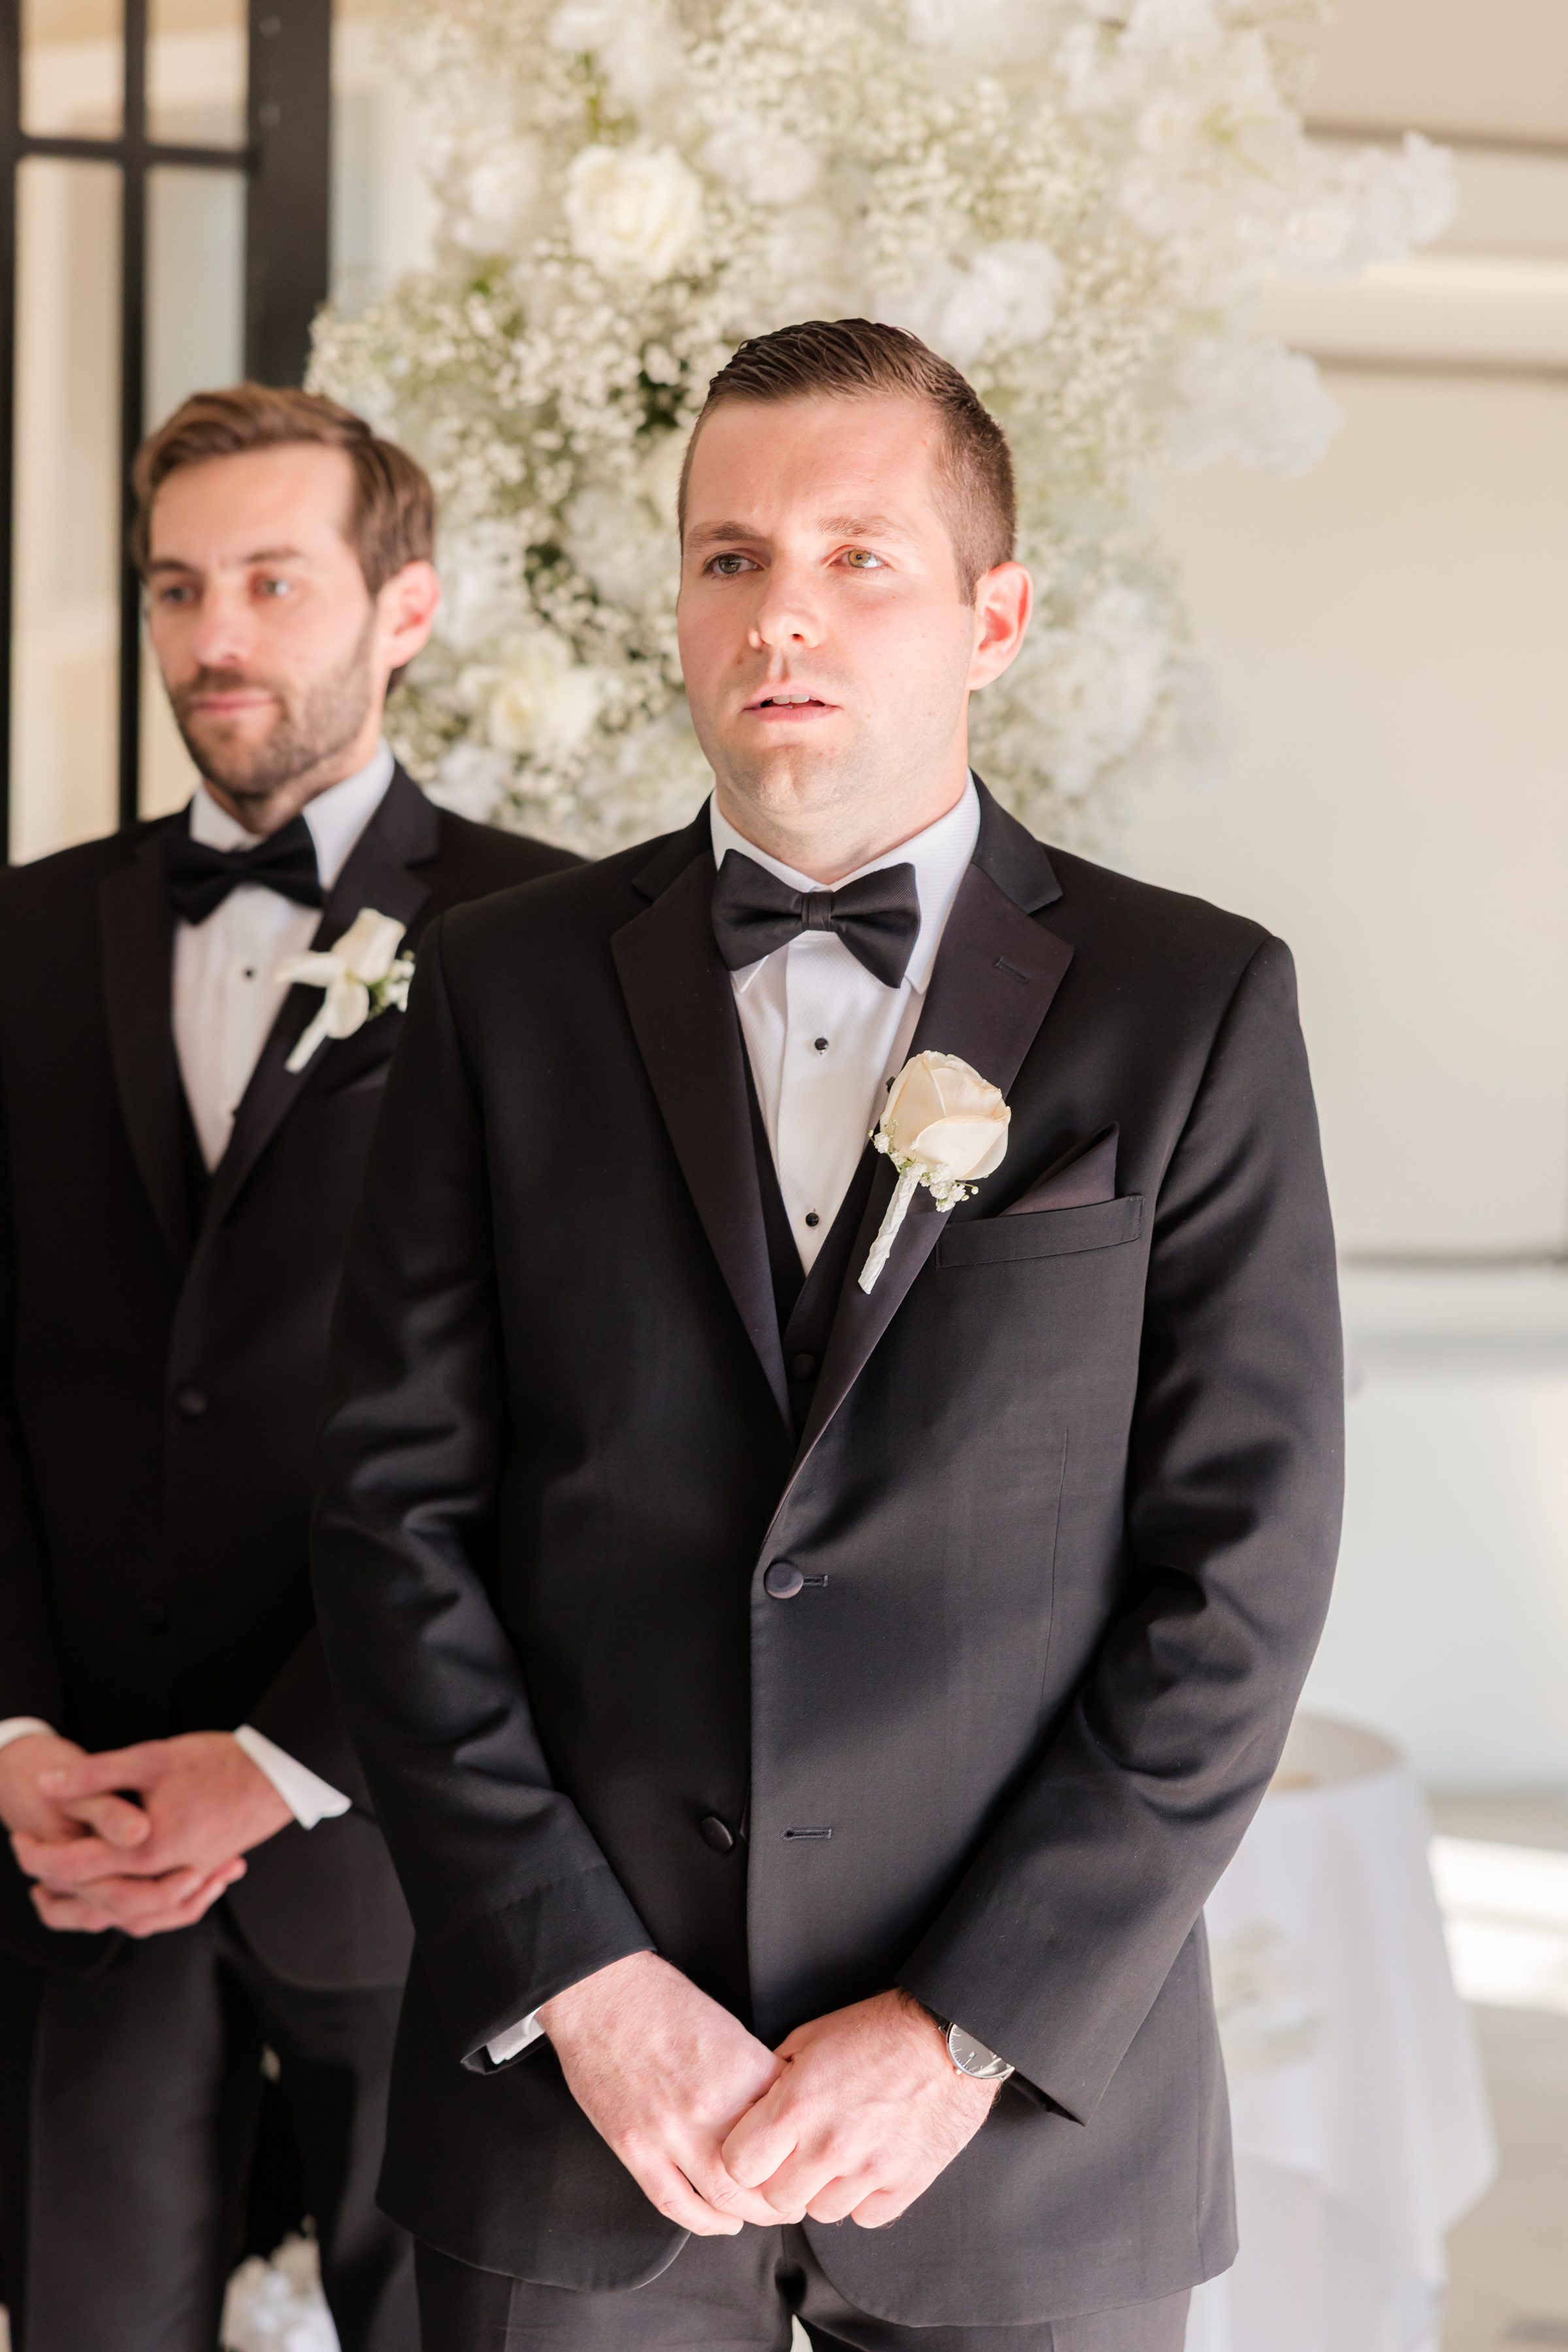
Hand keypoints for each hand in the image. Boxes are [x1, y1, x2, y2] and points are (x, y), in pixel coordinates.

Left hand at [10, 1732, 290, 1937]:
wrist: (278, 1774)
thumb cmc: (217, 1761)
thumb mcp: (151, 1757)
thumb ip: (97, 1774)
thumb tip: (47, 1785)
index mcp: (148, 1848)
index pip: (77, 1866)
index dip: (40, 1856)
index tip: (19, 1842)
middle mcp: (166, 1875)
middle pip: (99, 1901)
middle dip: (59, 1887)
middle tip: (32, 1868)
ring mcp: (188, 1881)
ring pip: (131, 1916)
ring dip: (92, 1908)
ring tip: (62, 1891)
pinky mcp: (203, 1878)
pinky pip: (160, 1911)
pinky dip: (132, 1909)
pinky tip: (118, 1891)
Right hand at [539, 1951, 786, 2235]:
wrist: (601, 1993)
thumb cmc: (662, 2001)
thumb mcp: (730, 2028)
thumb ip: (756, 2074)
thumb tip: (781, 2108)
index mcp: (743, 2069)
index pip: (791, 2128)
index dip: (806, 2150)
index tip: (810, 2158)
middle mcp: (711, 2105)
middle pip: (763, 2175)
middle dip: (785, 2195)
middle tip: (795, 2196)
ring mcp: (670, 2132)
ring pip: (724, 2197)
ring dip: (750, 2214)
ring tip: (763, 2211)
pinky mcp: (634, 2147)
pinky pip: (674, 2202)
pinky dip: (703, 2221)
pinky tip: (720, 2220)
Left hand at [722, 1990, 998, 2228]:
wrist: (949, 2038)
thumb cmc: (881, 2030)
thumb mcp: (812, 2036)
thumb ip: (776, 2076)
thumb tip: (754, 2104)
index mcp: (798, 2106)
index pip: (740, 2166)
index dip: (745, 2157)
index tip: (757, 2148)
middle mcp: (829, 2146)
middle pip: (777, 2200)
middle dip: (780, 2179)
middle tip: (797, 2155)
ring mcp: (868, 2171)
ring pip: (820, 2213)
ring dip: (822, 2190)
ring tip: (837, 2156)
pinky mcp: (904, 2185)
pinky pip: (865, 2217)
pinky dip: (863, 2198)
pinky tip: (868, 2165)